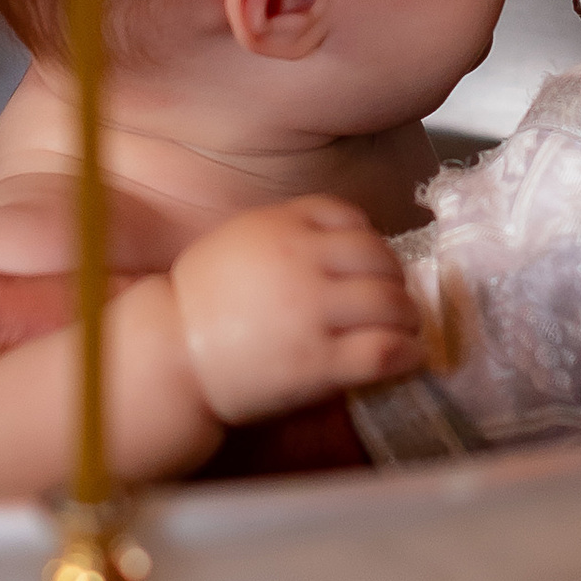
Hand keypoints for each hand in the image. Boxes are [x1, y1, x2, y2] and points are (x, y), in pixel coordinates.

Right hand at [168, 197, 423, 425]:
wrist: (171, 357)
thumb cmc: (202, 304)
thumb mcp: (239, 241)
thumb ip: (286, 231)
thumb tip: (344, 242)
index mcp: (280, 226)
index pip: (349, 218)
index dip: (369, 240)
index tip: (372, 264)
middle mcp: (301, 262)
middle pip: (379, 259)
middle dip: (396, 280)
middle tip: (397, 299)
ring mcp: (311, 311)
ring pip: (391, 303)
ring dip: (408, 316)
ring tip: (406, 328)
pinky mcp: (317, 362)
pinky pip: (385, 350)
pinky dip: (408, 353)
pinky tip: (409, 357)